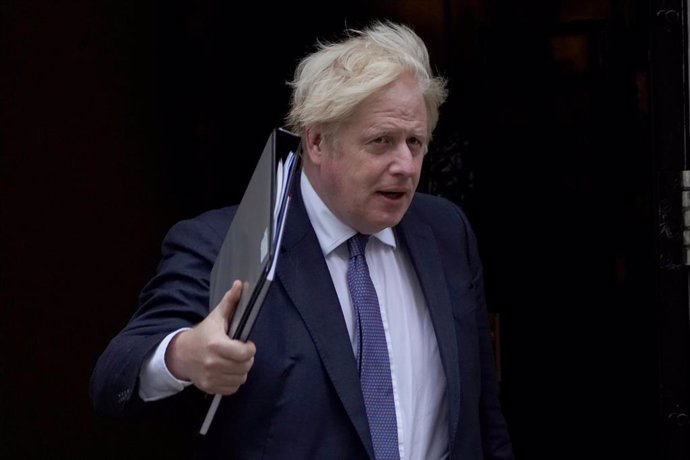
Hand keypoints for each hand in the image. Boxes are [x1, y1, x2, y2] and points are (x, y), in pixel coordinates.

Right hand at [165, 280, 255, 394]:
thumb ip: (230, 302)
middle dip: (246, 358)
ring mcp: (210, 377)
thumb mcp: (216, 317)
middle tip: (240, 352)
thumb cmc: (203, 334)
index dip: (249, 348)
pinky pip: (232, 388)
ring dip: (241, 369)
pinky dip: (233, 380)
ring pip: (241, 378)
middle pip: (245, 366)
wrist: (181, 354)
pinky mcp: (209, 388)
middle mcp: (212, 363)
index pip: (244, 353)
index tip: (246, 343)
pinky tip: (227, 370)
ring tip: (233, 361)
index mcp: (216, 345)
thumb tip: (240, 285)